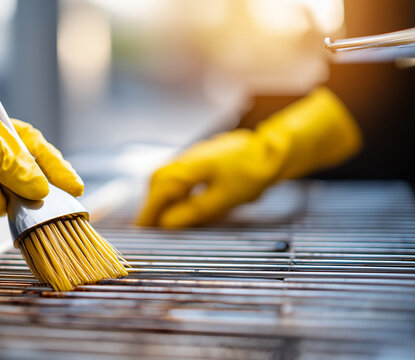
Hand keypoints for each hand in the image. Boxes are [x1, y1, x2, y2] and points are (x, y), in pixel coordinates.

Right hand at [137, 87, 360, 227]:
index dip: (148, 213)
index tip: (141, 230)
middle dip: (153, 205)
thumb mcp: (222, 200)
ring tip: (164, 216)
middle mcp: (185, 159)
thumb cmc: (250, 174)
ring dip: (164, 197)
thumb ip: (192, 212)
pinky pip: (181, 174)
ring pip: (169, 177)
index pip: (159, 193)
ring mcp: (194, 156)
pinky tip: (183, 199)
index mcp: (186, 169)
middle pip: (159, 183)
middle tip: (149, 226)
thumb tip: (167, 224)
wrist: (273, 149)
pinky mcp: (204, 157)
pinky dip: (176, 189)